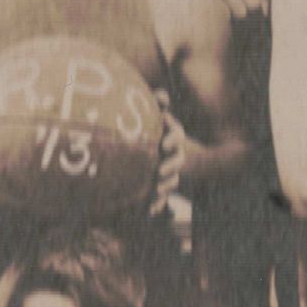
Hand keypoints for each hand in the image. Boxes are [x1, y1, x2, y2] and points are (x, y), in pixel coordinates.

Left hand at [152, 91, 185, 214]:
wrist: (130, 151)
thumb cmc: (140, 127)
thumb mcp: (147, 115)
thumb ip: (155, 102)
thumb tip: (162, 94)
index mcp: (168, 136)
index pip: (175, 135)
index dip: (172, 138)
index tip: (162, 144)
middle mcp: (170, 154)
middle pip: (177, 160)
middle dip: (171, 165)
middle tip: (160, 170)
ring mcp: (166, 171)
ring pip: (171, 180)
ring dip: (165, 187)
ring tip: (156, 191)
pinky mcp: (158, 187)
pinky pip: (160, 198)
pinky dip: (157, 204)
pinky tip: (150, 211)